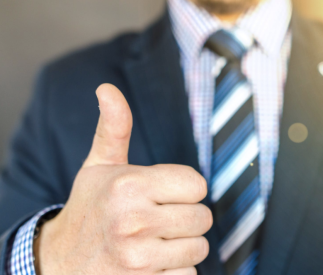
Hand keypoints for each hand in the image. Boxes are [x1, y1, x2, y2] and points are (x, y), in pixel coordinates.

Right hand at [34, 84, 211, 274]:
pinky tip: (152, 263)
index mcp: (129, 185)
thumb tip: (107, 89)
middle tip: (159, 219)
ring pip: (198, 249)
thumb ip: (113, 128)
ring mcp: (138, 258)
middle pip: (203, 218)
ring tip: (155, 241)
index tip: (164, 194)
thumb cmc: (90, 208)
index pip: (197, 184)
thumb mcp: (99, 166)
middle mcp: (134, 221)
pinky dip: (175, 271)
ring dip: (183, 246)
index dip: (184, 189)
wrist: (63, 261)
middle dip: (186, 218)